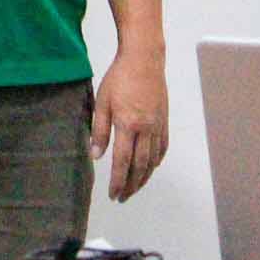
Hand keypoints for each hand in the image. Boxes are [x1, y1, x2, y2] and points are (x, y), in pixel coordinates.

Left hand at [91, 50, 167, 200]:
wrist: (144, 61)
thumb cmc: (118, 79)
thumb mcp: (101, 102)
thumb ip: (99, 130)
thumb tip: (95, 155)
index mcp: (128, 125)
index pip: (123, 161)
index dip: (118, 181)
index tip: (113, 194)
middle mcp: (146, 130)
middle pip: (140, 166)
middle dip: (131, 185)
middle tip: (123, 198)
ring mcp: (158, 126)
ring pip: (153, 160)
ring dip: (144, 178)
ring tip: (134, 188)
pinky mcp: (164, 122)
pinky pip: (162, 148)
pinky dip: (156, 162)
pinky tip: (150, 168)